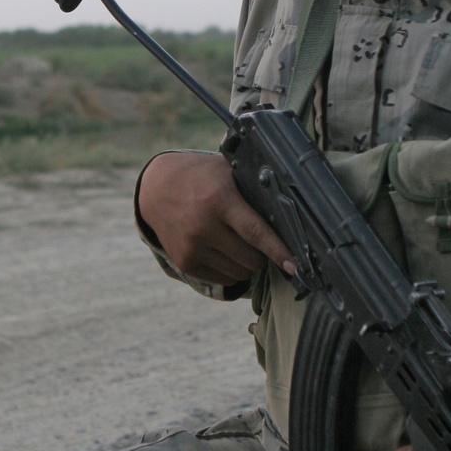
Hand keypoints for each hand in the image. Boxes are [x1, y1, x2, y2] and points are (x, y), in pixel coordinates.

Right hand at [138, 150, 294, 285]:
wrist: (156, 188)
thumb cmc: (201, 177)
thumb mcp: (226, 172)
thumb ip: (253, 189)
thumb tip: (290, 214)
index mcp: (219, 201)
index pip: (256, 232)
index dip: (278, 251)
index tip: (294, 266)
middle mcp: (204, 227)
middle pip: (251, 259)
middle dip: (263, 254)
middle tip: (259, 240)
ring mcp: (192, 248)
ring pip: (239, 272)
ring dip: (247, 263)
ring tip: (239, 242)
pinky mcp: (185, 263)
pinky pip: (223, 278)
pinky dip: (231, 269)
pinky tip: (224, 250)